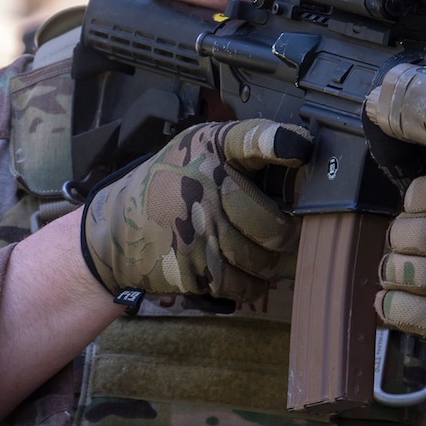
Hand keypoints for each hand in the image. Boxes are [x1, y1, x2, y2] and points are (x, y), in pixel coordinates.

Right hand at [81, 119, 309, 303]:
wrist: (118, 229)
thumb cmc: (172, 185)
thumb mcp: (200, 148)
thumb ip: (249, 147)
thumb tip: (307, 156)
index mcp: (211, 149)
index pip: (251, 140)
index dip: (279, 143)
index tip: (300, 149)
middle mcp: (204, 188)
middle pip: (275, 225)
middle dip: (288, 235)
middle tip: (288, 232)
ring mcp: (199, 232)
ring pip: (265, 260)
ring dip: (274, 263)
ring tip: (269, 252)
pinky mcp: (194, 269)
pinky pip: (246, 285)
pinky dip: (251, 283)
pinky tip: (242, 268)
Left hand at [378, 170, 425, 372]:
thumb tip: (406, 202)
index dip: (416, 205)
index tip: (422, 217)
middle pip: (419, 232)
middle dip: (399, 242)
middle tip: (406, 253)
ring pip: (408, 270)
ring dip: (393, 275)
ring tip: (403, 280)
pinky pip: (407, 308)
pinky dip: (392, 305)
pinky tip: (398, 305)